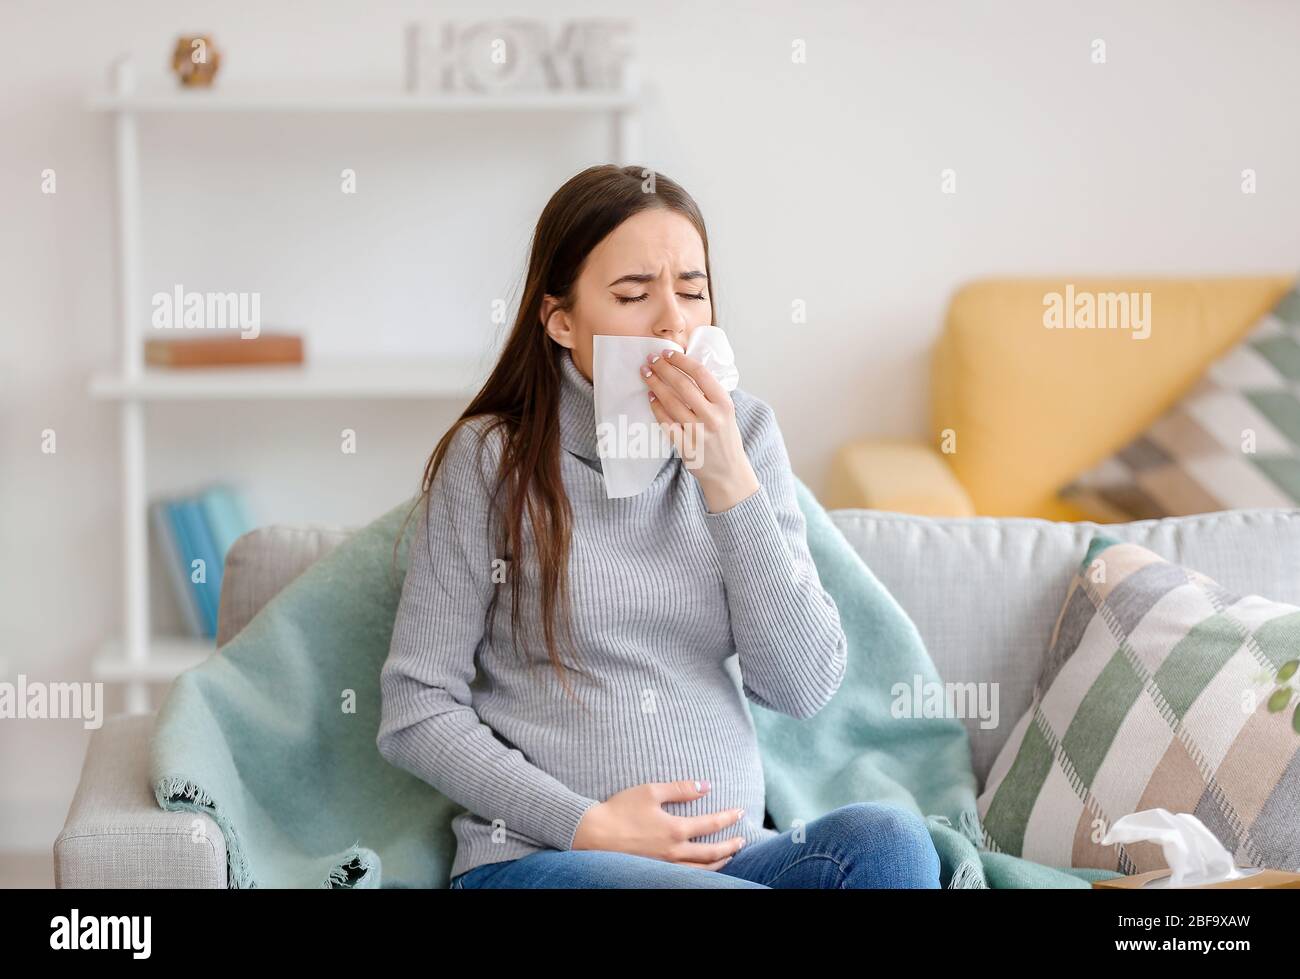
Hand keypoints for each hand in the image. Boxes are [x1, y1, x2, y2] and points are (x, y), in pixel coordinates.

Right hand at [571, 779, 747, 868]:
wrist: (593, 834)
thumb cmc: (620, 810)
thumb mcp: (650, 792)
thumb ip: (680, 789)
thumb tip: (706, 785)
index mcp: (675, 829)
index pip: (711, 824)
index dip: (729, 817)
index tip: (740, 812)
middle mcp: (674, 851)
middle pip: (713, 852)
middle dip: (731, 846)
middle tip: (743, 840)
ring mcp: (665, 865)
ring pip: (702, 870)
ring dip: (720, 862)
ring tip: (729, 856)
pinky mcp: (655, 872)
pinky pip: (687, 876)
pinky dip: (702, 873)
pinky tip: (703, 868)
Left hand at [640, 349, 759, 511]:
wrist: (728, 471)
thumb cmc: (725, 437)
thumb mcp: (726, 412)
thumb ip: (710, 393)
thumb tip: (684, 368)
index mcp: (724, 404)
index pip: (700, 374)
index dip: (681, 361)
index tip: (667, 353)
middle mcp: (712, 417)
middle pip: (682, 386)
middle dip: (663, 369)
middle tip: (650, 360)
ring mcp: (698, 433)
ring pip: (671, 402)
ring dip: (655, 385)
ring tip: (646, 375)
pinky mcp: (686, 446)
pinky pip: (666, 422)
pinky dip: (656, 407)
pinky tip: (651, 397)